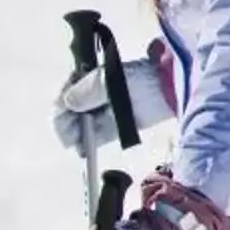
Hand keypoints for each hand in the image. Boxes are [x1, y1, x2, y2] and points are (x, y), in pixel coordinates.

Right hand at [51, 57, 170, 152]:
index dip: (61, 109)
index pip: (64, 97)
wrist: (168, 89)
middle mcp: (90, 97)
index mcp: (87, 81)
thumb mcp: (108, 81)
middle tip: (70, 136)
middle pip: (69, 114)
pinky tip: (83, 150)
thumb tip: (66, 103)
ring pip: (79, 127)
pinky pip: (94, 137)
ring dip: (76, 136)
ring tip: (78, 143)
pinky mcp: (113, 127)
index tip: (63, 119)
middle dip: (67, 125)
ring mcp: (101, 112)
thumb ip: (86, 93)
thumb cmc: (138, 79)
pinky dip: (87, 144)